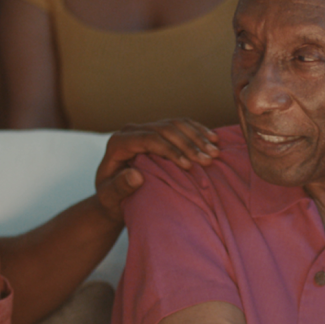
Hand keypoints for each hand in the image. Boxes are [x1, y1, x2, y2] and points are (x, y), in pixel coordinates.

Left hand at [95, 118, 219, 222]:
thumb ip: (118, 187)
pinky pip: (180, 125)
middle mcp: (131, 131)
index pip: (148, 138)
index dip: (170, 150)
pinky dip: (198, 131)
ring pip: (175, 124)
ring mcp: (145, 129)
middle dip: (189, 144)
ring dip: (198, 137)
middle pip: (165, 129)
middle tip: (208, 159)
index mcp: (119, 142)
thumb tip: (135, 176)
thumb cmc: (110, 199)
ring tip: (215, 151)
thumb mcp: (109, 198)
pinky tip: (213, 139)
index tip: (188, 165)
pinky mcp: (157, 132)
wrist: (112, 195)